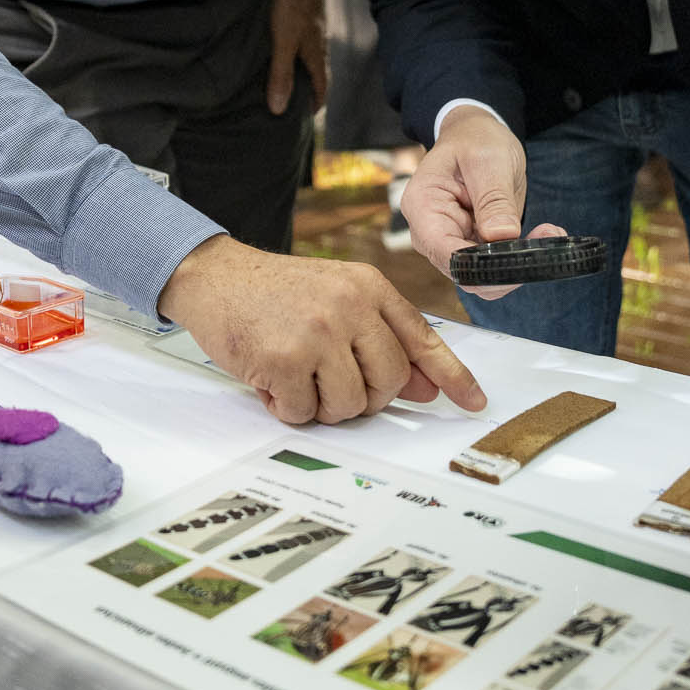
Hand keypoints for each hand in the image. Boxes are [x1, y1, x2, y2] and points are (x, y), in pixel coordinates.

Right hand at [159, 234, 486, 426]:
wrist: (215, 277)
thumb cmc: (275, 292)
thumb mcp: (337, 297)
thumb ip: (381, 336)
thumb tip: (426, 385)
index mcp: (369, 287)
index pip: (422, 337)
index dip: (451, 375)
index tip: (473, 401)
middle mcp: (350, 306)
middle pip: (389, 382)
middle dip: (363, 396)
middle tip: (329, 380)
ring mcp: (318, 332)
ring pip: (350, 404)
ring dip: (322, 405)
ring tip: (298, 376)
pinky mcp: (285, 359)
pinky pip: (305, 413)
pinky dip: (287, 407)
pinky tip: (272, 379)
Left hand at [267, 0, 327, 115]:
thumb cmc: (292, 4)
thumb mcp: (283, 42)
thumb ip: (281, 74)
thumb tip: (279, 109)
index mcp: (316, 53)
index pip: (322, 84)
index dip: (316, 102)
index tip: (309, 115)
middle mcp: (318, 41)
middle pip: (317, 70)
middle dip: (309, 86)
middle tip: (296, 99)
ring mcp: (313, 26)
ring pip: (310, 53)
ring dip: (302, 67)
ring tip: (287, 75)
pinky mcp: (306, 13)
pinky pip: (303, 38)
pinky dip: (296, 49)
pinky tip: (283, 45)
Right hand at [399, 106, 565, 294]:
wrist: (475, 136)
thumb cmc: (475, 140)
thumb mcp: (488, 160)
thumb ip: (494, 199)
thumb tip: (501, 236)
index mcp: (423, 206)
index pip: (444, 251)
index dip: (480, 264)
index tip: (518, 256)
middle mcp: (429, 232)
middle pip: (463, 271)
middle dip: (505, 264)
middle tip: (546, 235)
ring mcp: (449, 242)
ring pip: (482, 276)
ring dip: (516, 263)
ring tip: (548, 232)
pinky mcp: (470, 247)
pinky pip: (493, 266)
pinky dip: (519, 257)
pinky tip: (542, 234)